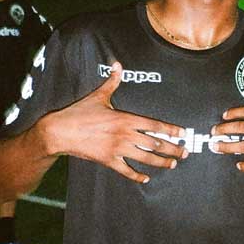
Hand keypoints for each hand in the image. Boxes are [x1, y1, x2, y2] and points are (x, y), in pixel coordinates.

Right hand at [43, 62, 187, 182]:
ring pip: (145, 158)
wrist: (59, 132)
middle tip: (184, 152)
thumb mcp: (98, 96)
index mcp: (124, 118)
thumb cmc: (79, 113)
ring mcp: (117, 149)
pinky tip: (146, 178)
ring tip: (172, 164)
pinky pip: (127, 171)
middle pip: (155, 143)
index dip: (171, 130)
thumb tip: (118, 65)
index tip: (182, 134)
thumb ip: (112, 82)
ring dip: (161, 162)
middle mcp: (124, 135)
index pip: (154, 124)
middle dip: (172, 149)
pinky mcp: (108, 161)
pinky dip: (137, 176)